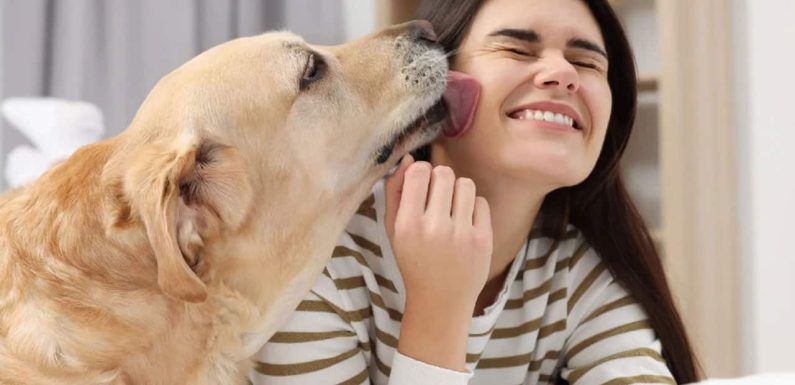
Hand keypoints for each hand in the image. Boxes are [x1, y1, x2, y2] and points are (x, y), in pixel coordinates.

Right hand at [384, 154, 492, 312]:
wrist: (440, 301)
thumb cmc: (413, 261)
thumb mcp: (394, 231)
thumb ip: (395, 193)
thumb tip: (409, 159)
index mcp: (408, 225)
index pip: (419, 172)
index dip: (421, 171)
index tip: (421, 184)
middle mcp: (435, 228)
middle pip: (444, 174)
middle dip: (440, 180)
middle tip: (437, 197)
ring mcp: (462, 234)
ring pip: (465, 184)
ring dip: (458, 190)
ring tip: (452, 207)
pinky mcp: (483, 239)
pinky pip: (481, 202)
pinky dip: (472, 207)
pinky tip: (464, 221)